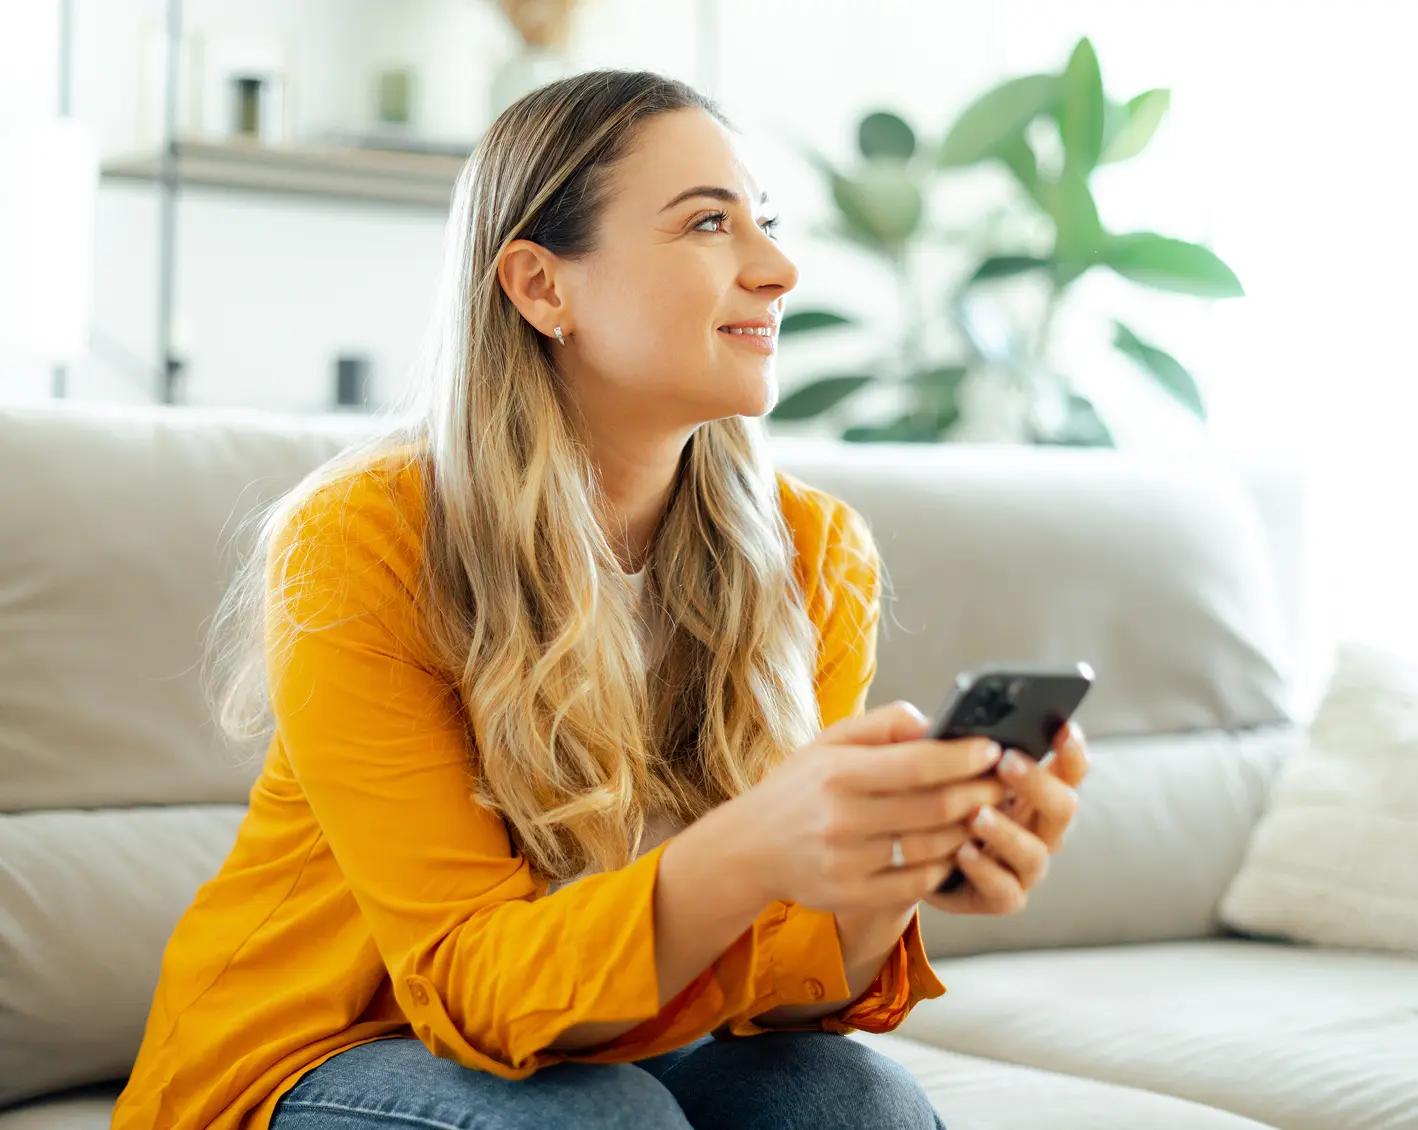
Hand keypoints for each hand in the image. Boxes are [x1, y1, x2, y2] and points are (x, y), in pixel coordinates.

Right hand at [736, 702, 1008, 913]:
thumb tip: (933, 721)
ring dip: (969, 830)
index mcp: (837, 773)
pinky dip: (944, 864)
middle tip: (1003, 783)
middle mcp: (841, 819)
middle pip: (933, 809)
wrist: (751, 847)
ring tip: (986, 814)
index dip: (963, 757)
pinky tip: (954, 848)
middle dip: (979, 793)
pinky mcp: (852, 895)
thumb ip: (881, 725)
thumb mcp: (829, 742)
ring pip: (931, 848)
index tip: (993, 748)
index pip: (917, 764)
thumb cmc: (800, 787)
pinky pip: (916, 883)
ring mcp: (847, 862)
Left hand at [923, 721, 1089, 916]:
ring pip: (1035, 854)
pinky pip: (1004, 890)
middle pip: (1063, 809)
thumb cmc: (942, 804)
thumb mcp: (955, 773)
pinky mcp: (1001, 897)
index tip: (1062, 728)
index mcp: (1038, 794)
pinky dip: (985, 871)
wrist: (917, 861)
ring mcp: (1025, 867)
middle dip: (1038, 784)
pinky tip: (963, 852)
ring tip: (978, 816)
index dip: (1073, 751)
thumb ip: (968, 752)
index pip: (1070, 771)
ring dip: (1008, 833)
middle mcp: (1041, 831)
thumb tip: (962, 725)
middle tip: (1007, 763)